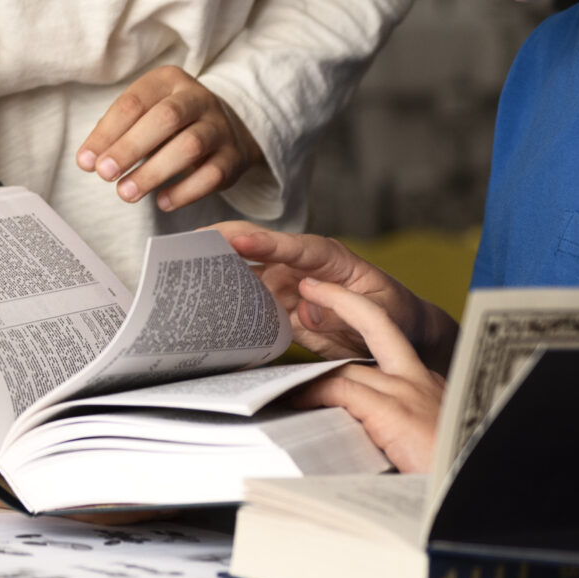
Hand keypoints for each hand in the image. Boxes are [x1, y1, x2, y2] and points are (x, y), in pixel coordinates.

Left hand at [76, 67, 261, 210]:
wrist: (226, 129)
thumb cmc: (170, 123)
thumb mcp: (144, 114)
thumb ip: (116, 133)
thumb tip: (89, 160)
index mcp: (168, 80)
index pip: (134, 103)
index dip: (107, 133)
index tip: (86, 162)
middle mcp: (198, 98)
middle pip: (166, 118)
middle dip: (130, 148)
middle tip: (104, 174)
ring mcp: (220, 126)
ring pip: (189, 146)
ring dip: (153, 172)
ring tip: (126, 193)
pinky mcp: (234, 156)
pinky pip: (211, 175)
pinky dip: (184, 191)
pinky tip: (161, 202)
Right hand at [207, 222, 452, 366]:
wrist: (401, 335)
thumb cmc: (398, 316)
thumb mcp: (384, 314)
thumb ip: (346, 309)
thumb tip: (306, 305)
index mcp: (332, 259)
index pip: (293, 247)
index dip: (263, 244)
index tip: (236, 242)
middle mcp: (302, 266)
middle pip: (255, 249)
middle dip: (221, 243)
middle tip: (183, 247)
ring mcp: (287, 285)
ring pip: (243, 273)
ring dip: (214, 272)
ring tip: (177, 274)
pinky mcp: (280, 306)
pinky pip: (247, 301)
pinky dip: (224, 301)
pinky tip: (199, 305)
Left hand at [291, 282, 444, 473]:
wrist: (477, 498)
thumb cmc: (451, 479)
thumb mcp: (425, 444)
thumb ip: (395, 429)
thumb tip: (357, 431)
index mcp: (432, 387)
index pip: (392, 346)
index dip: (363, 326)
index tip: (338, 320)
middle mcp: (423, 382)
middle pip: (377, 328)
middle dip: (345, 302)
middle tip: (312, 289)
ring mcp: (409, 394)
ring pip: (349, 366)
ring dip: (314, 368)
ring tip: (285, 373)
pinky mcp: (394, 412)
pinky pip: (341, 390)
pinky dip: (313, 392)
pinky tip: (296, 399)